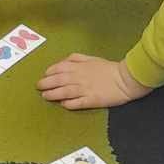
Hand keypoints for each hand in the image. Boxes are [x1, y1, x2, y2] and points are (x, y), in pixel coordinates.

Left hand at [37, 54, 151, 109]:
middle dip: (46, 83)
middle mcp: (79, 77)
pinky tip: (63, 105)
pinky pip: (78, 103)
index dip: (49, 72)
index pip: (59, 68)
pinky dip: (69, 104)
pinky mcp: (92, 100)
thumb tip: (62, 63)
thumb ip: (75, 59)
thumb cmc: (108, 68)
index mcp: (79, 66)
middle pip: (59, 80)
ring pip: (65, 91)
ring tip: (45, 96)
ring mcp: (85, 89)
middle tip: (38, 87)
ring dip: (53, 94)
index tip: (43, 76)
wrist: (125, 79)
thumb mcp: (91, 58)